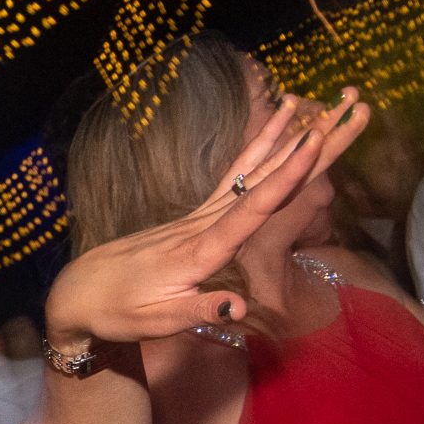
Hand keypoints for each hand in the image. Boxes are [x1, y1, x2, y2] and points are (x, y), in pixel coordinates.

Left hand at [46, 87, 371, 346]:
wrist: (81, 291)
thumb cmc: (117, 312)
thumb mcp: (155, 323)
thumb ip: (199, 311)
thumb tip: (239, 309)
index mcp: (199, 251)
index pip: (250, 210)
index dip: (285, 177)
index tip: (314, 142)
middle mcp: (201, 225)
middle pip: (263, 179)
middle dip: (304, 146)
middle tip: (342, 110)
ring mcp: (198, 216)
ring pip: (251, 171)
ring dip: (284, 137)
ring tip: (314, 100)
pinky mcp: (195, 215)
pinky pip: (235, 177)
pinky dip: (259, 151)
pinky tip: (276, 130)